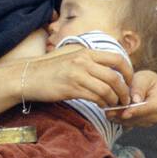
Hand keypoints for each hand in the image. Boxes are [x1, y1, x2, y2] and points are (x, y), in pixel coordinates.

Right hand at [8, 47, 132, 107]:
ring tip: (114, 104)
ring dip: (114, 99)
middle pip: (115, 76)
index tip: (129, 81)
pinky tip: (102, 106)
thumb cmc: (48, 68)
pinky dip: (102, 103)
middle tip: (125, 98)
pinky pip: (95, 97)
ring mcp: (77, 74)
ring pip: (107, 89)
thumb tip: (105, 64)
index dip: (128, 71)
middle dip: (124, 90)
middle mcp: (83, 61)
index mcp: (85, 51)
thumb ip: (87, 58)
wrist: (27, 76)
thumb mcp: (69, 56)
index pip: (117, 58)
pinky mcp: (71, 88)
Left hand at [109, 70, 156, 127]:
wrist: (145, 86)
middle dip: (124, 116)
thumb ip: (139, 88)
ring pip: (133, 123)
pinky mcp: (141, 124)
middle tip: (109, 112)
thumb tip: (136, 100)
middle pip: (140, 118)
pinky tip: (112, 114)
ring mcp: (150, 121)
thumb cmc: (144, 80)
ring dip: (120, 119)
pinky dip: (119, 120)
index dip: (136, 111)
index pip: (150, 108)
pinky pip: (129, 125)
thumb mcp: (142, 78)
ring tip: (108, 112)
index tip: (124, 113)